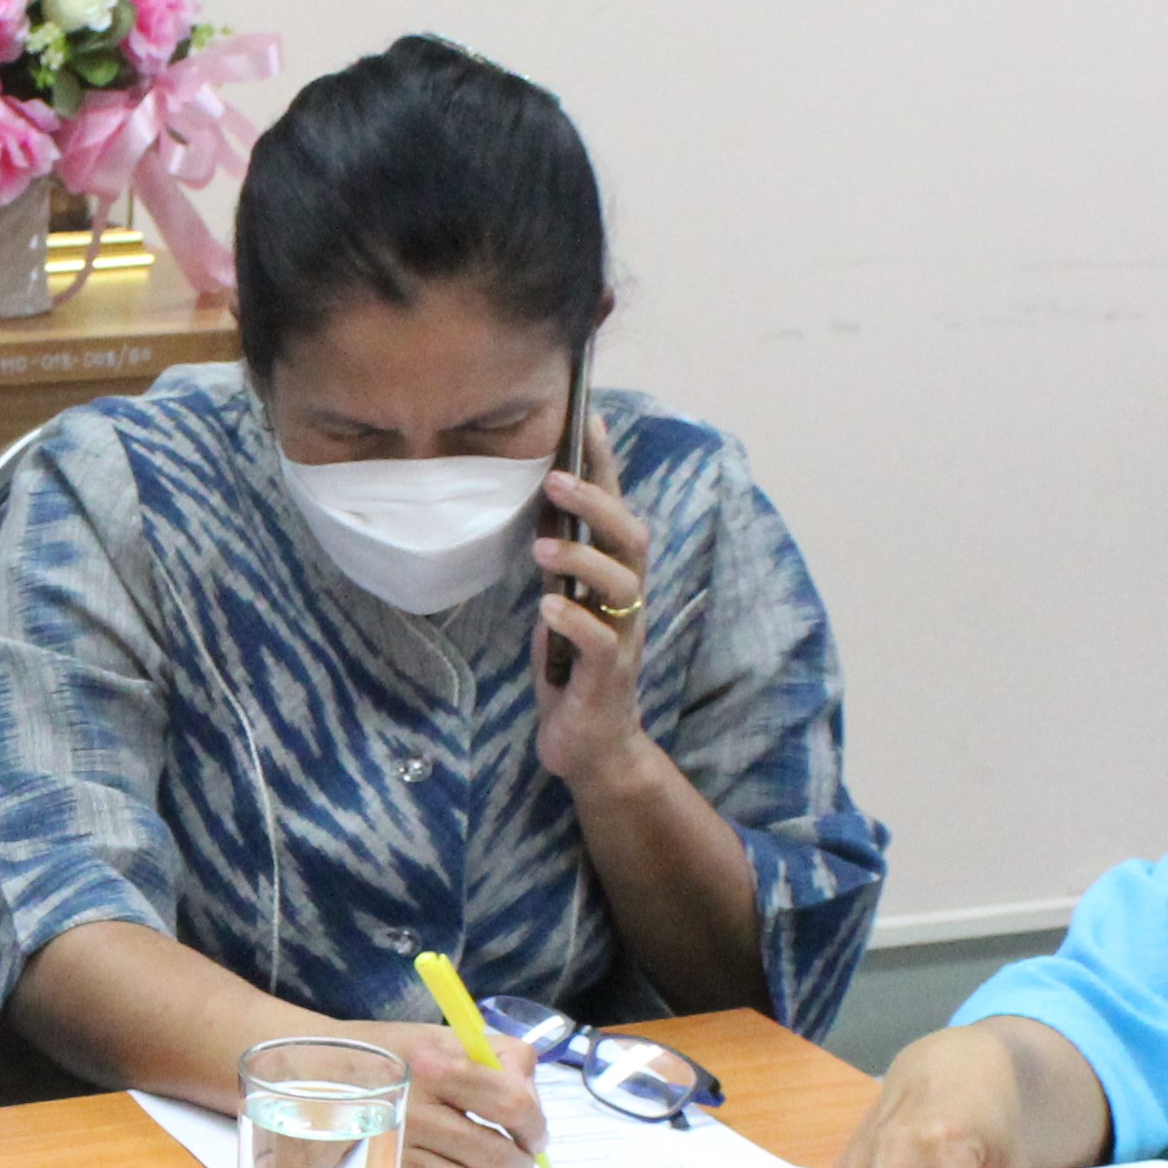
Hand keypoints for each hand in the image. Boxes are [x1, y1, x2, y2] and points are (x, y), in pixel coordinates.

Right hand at [328, 1017, 549, 1167]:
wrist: (329, 1070)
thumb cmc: (401, 1052)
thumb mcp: (451, 1036)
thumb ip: (503, 1058)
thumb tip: (532, 1103)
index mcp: (438, 1064)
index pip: (511, 1103)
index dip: (535, 1125)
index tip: (535, 1133)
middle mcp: (418, 1106)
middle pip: (496, 1152)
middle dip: (522, 1162)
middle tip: (523, 1158)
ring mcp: (403, 1143)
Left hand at [532, 463, 677, 800]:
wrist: (592, 749)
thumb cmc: (574, 672)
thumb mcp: (561, 606)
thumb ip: (558, 566)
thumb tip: (535, 511)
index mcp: (616, 578)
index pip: (616, 510)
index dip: (606, 465)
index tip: (587, 418)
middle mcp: (629, 601)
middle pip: (632, 536)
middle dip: (598, 502)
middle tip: (556, 478)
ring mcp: (624, 638)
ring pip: (623, 583)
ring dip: (582, 558)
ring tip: (542, 547)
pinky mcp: (610, 678)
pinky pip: (602, 642)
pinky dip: (575, 620)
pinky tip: (548, 608)